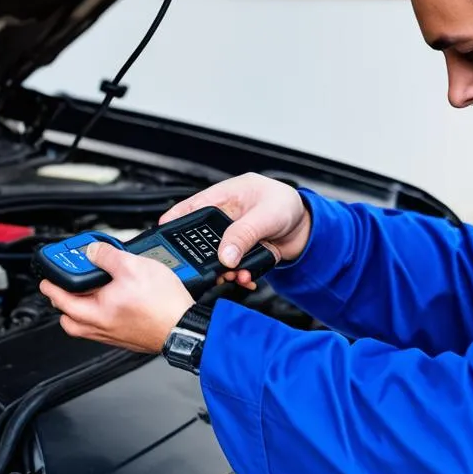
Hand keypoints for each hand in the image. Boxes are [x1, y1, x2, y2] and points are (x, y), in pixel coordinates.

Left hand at [39, 241, 193, 353]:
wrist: (184, 326)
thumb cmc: (163, 304)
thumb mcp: (132, 266)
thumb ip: (107, 256)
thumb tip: (92, 251)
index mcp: (95, 311)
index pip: (60, 298)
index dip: (51, 283)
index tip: (46, 277)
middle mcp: (101, 328)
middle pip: (68, 319)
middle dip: (62, 302)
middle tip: (64, 287)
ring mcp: (114, 336)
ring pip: (85, 326)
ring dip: (81, 311)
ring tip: (89, 294)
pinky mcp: (127, 338)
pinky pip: (102, 329)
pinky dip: (99, 316)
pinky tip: (113, 304)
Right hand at [160, 173, 310, 289]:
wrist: (310, 230)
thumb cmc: (289, 206)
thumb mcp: (266, 216)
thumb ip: (243, 234)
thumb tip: (225, 255)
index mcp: (227, 195)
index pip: (193, 205)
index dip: (175, 219)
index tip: (162, 232)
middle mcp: (226, 216)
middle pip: (201, 237)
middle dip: (204, 256)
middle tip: (211, 268)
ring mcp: (234, 236)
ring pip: (217, 256)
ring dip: (225, 270)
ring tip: (235, 275)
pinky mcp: (243, 252)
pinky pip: (233, 267)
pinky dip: (238, 275)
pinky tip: (246, 277)